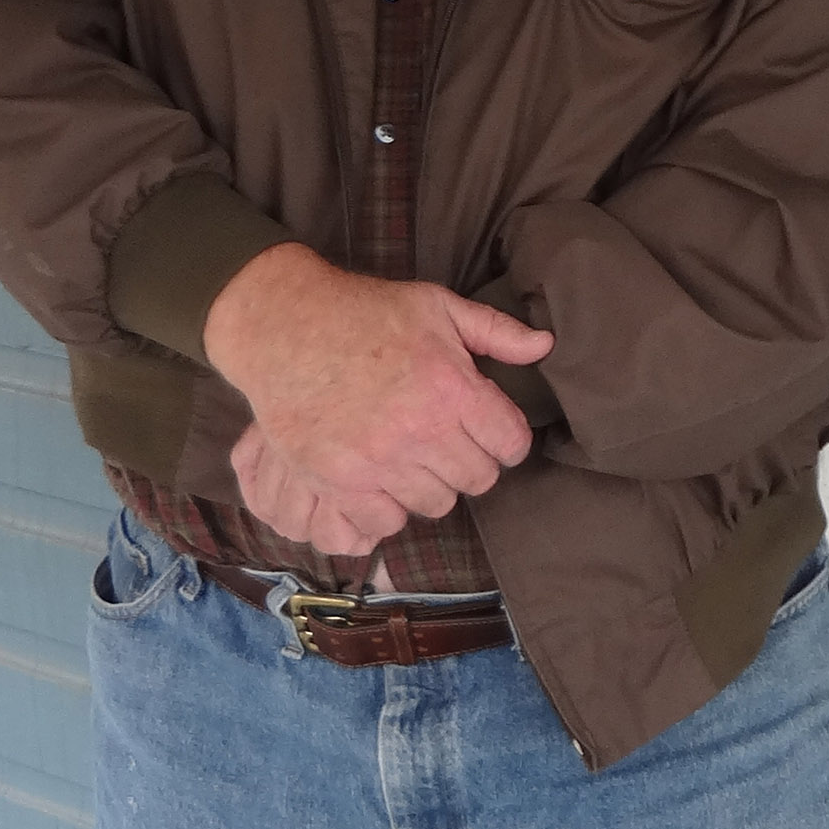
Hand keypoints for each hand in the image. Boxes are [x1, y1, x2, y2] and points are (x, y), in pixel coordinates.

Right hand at [203, 245, 551, 556]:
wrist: (282, 325)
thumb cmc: (363, 312)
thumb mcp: (436, 305)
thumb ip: (495, 331)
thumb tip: (545, 345)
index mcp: (452, 387)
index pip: (512, 444)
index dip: (506, 438)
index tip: (491, 432)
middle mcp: (420, 430)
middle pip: (478, 480)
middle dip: (470, 461)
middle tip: (449, 442)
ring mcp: (378, 461)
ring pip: (436, 504)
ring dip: (430, 485)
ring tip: (413, 459)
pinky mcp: (338, 482)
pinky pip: (385, 522)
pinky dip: (387, 507)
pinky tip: (381, 480)